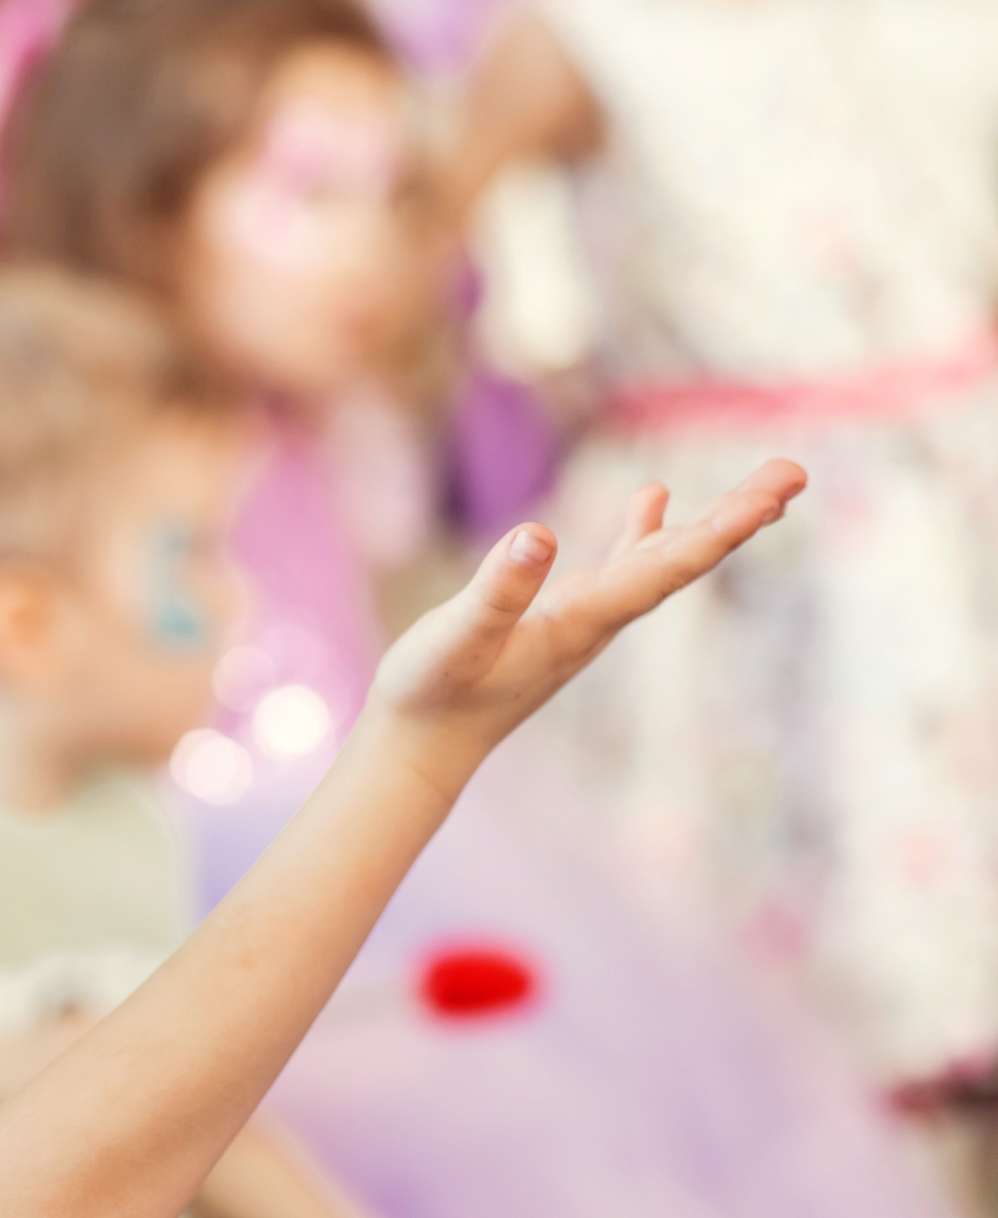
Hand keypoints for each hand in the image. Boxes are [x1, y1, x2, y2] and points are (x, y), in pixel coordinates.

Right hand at [368, 459, 804, 797]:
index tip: (772, 497)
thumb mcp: (455, 638)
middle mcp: (599, 619)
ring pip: (664, 561)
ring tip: (769, 485)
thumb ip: (497, 590)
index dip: (721, 530)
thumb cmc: (431, 696)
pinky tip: (653, 496)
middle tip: (795, 472)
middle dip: (740, 516)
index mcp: (582, 621)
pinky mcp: (561, 615)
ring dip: (714, 521)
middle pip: (684, 561)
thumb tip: (539, 531)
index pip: (666, 569)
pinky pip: (621, 566)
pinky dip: (646, 531)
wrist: (422, 746)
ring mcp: (585, 618)